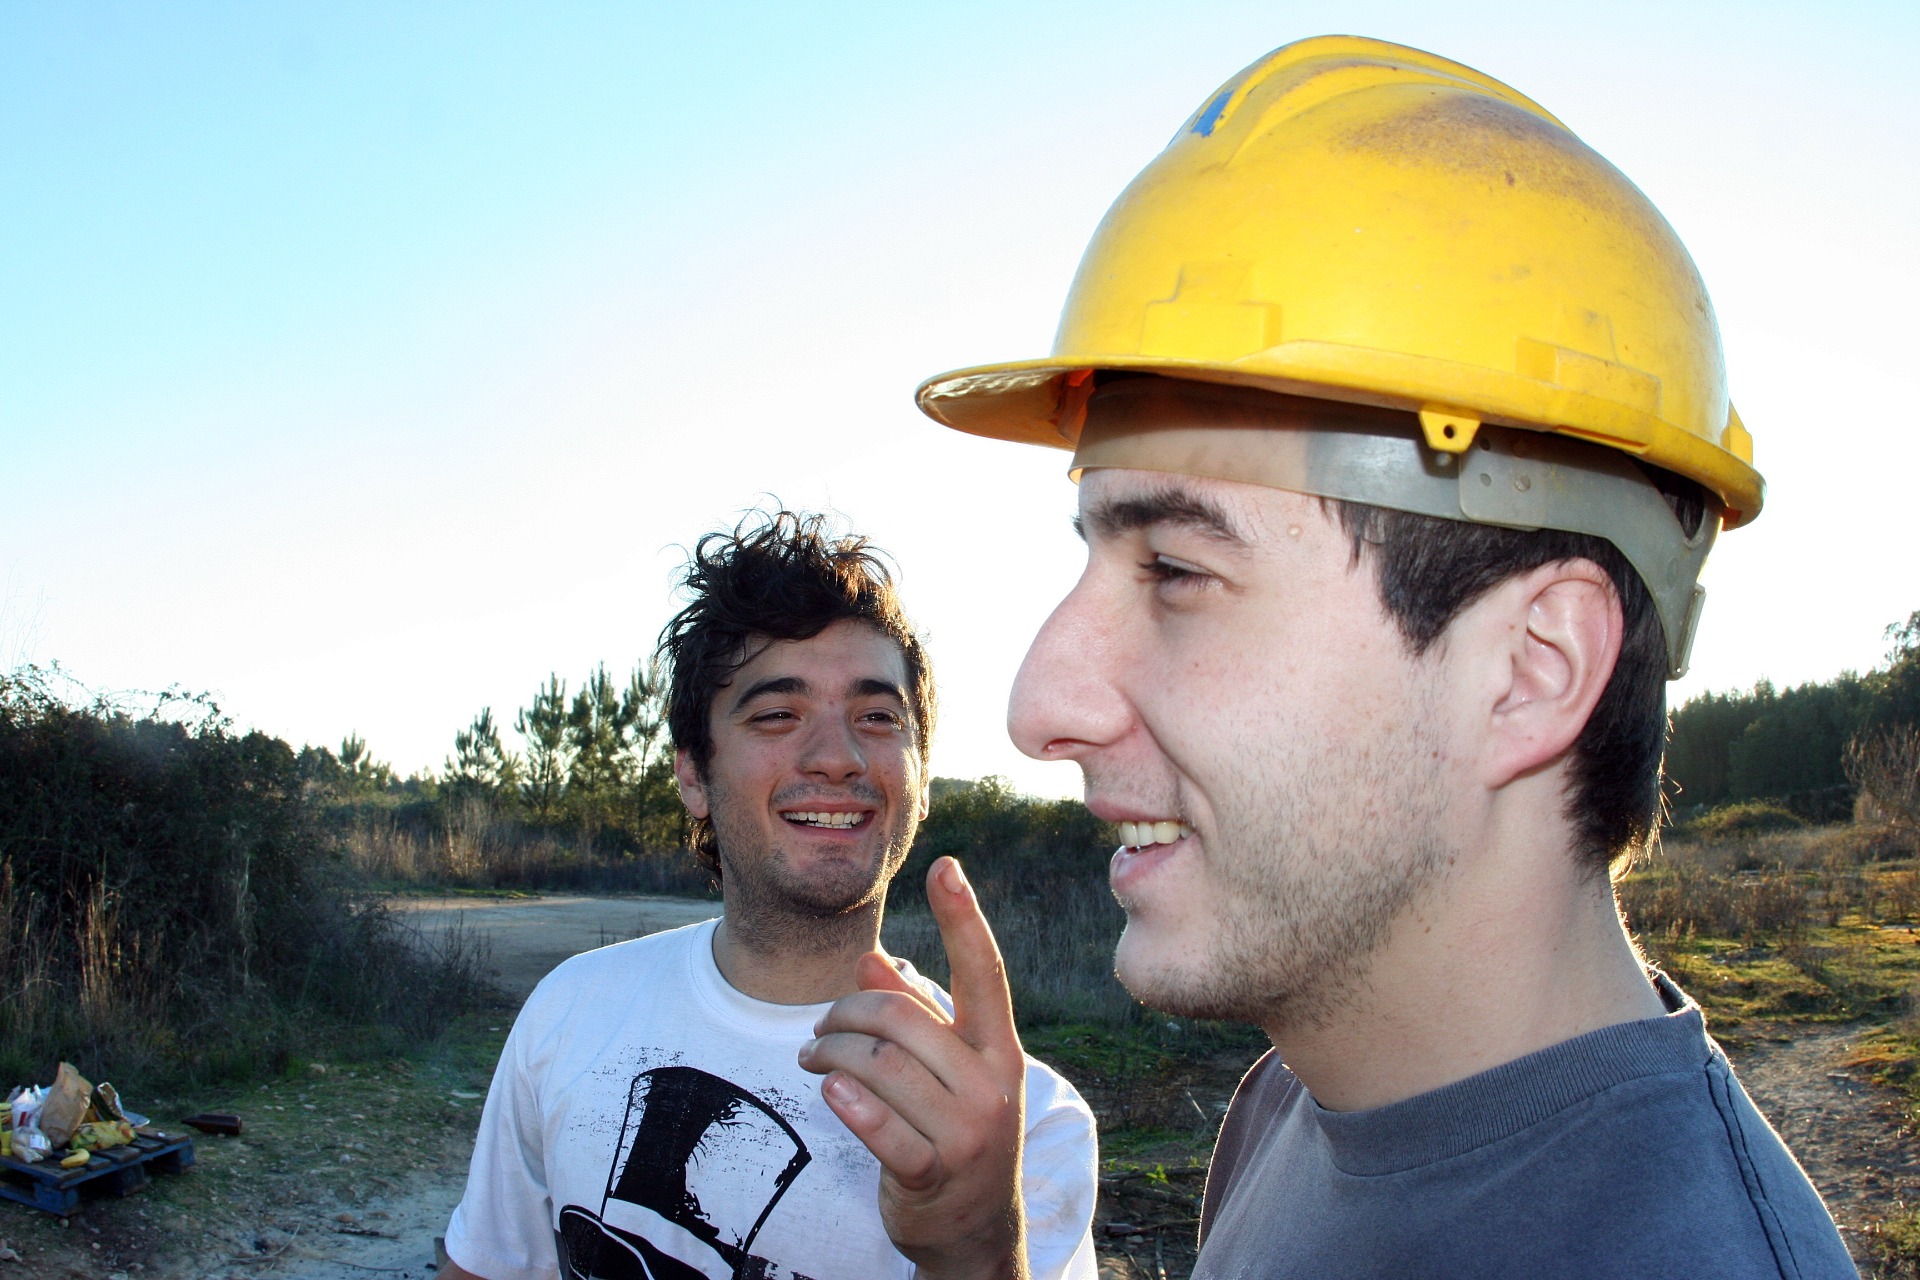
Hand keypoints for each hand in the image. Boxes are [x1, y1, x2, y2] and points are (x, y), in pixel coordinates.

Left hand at [798, 857, 1028, 1279]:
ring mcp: (967, 1132)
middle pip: (900, 1019)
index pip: (984, 972)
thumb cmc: (956, 1134)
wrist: (976, 1232)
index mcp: (999, 1049)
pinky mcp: (934, 1172)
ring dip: (829, 1056)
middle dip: (844, 1014)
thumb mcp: (946, 1071)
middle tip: (818, 1029)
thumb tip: (869, 958)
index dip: (963, 917)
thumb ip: (913, 1013)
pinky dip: (844, 1101)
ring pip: (877, 1066)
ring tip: (812, 1061)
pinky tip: (830, 1093)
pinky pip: (876, 1123)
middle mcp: (991, 1084)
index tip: (946, 867)